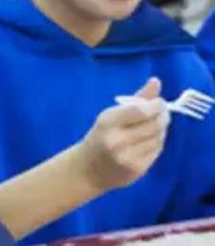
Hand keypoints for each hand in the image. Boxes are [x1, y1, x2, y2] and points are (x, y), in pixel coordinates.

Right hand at [75, 77, 169, 191]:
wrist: (87, 170)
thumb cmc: (99, 137)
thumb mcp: (110, 115)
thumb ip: (136, 99)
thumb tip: (156, 81)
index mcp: (108, 123)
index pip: (141, 110)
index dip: (156, 105)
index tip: (158, 102)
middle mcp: (118, 140)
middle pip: (154, 124)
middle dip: (162, 116)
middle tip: (161, 112)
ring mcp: (128, 157)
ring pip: (158, 137)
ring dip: (161, 129)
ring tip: (153, 125)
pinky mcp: (137, 169)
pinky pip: (157, 150)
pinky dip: (157, 142)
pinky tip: (149, 139)